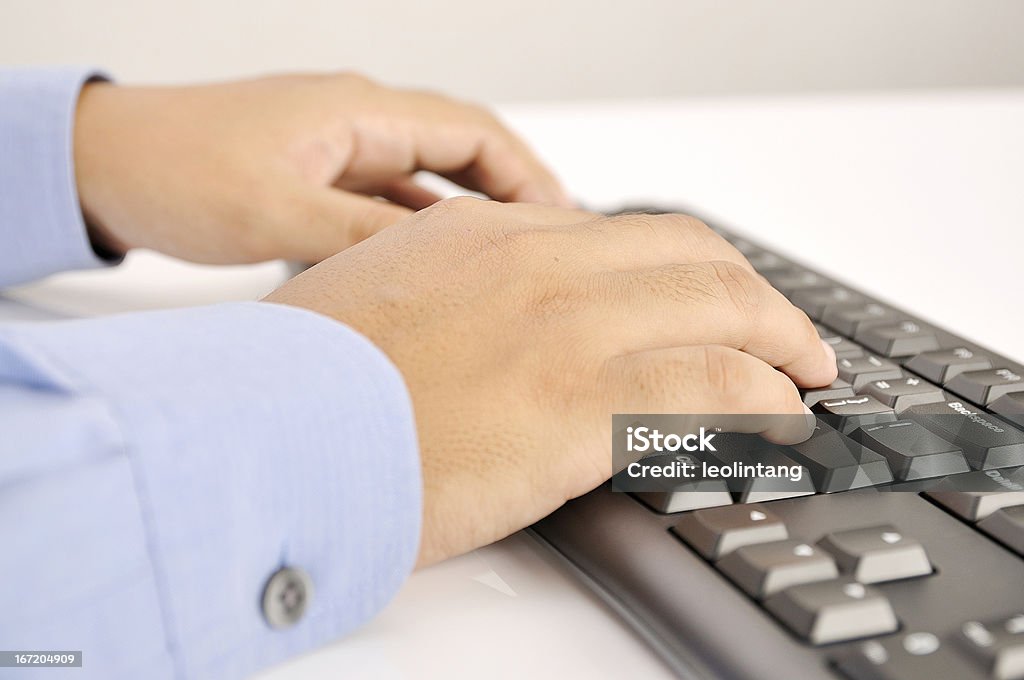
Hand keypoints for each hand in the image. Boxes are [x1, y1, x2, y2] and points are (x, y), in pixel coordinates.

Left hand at [73, 73, 569, 263]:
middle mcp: (357, 123)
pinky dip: (425, 229)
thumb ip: (360, 236)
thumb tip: (438, 264)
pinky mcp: (320, 177)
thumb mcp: (274, 213)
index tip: (564, 220)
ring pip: (430, 180)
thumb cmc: (173, 169)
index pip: (474, 133)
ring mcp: (339, 150)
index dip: (529, 176)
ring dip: (473, 214)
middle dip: (514, 195)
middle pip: (464, 151)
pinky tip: (440, 265)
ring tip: (510, 262)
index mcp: (358, 112)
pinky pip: (391, 200)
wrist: (106, 163)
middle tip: (554, 246)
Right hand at [264, 199, 837, 565]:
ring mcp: (567, 328)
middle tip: (786, 335)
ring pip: (723, 310)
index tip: (708, 300)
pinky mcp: (582, 404)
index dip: (685, 269)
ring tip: (805, 375)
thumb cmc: (305, 382)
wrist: (267, 432)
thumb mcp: (382, 303)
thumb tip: (485, 326)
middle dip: (755, 295)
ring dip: (780, 343)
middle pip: (694, 258)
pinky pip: (714, 387)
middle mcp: (540, 264)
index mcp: (489, 237)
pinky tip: (779, 418)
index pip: (625, 235)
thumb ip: (448, 298)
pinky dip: (765, 398)